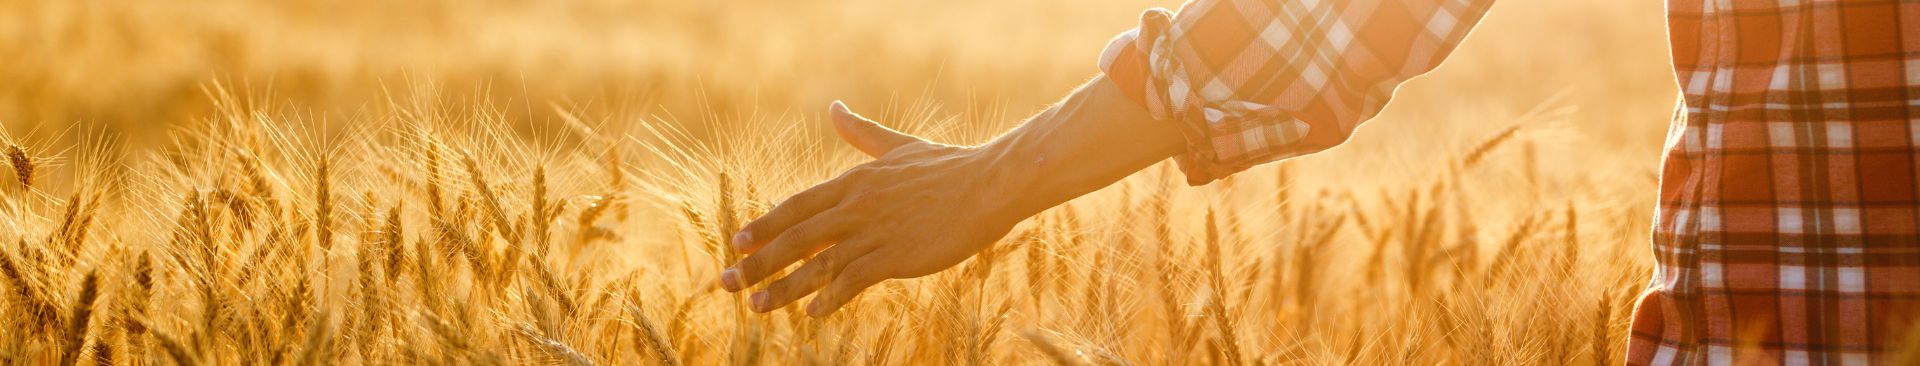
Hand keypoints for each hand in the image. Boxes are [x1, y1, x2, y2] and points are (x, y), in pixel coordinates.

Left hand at [719, 77, 1184, 316]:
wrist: (990, 182)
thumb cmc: (948, 166)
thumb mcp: (898, 146)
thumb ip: (861, 133)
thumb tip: (833, 107)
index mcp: (854, 182)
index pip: (796, 206)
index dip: (764, 226)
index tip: (737, 243)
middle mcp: (856, 206)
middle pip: (795, 237)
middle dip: (757, 262)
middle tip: (726, 283)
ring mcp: (874, 231)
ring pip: (816, 263)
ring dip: (782, 287)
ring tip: (755, 307)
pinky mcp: (897, 255)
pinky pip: (853, 279)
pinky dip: (830, 295)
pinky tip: (812, 313)